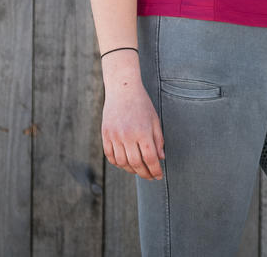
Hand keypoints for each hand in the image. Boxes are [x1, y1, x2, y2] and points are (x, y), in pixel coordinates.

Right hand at [101, 59, 164, 179]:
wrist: (122, 90)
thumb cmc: (142, 104)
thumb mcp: (155, 120)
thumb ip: (158, 139)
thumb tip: (160, 158)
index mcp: (143, 132)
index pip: (150, 158)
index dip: (155, 170)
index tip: (159, 176)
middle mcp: (127, 136)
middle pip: (136, 163)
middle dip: (145, 173)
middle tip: (150, 177)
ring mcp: (114, 136)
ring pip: (122, 162)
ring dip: (131, 170)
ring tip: (138, 170)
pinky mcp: (105, 135)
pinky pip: (110, 155)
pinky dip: (118, 163)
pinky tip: (125, 163)